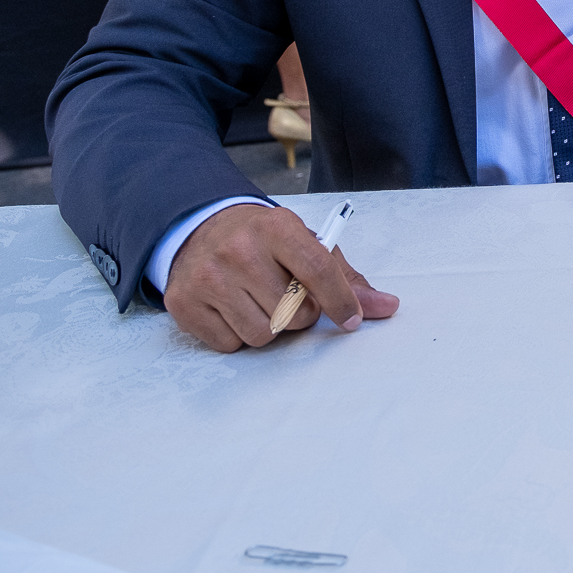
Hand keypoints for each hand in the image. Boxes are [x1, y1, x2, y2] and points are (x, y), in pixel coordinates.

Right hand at [165, 204, 398, 352]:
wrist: (200, 229)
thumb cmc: (264, 242)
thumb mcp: (306, 246)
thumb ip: (347, 279)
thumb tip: (387, 307)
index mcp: (277, 227)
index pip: (318, 271)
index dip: (341, 301)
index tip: (351, 320)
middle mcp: (239, 249)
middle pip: (293, 313)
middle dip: (300, 313)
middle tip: (288, 295)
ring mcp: (208, 277)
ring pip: (263, 335)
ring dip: (270, 327)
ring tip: (260, 300)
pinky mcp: (184, 303)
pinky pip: (231, 344)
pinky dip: (238, 334)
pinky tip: (232, 307)